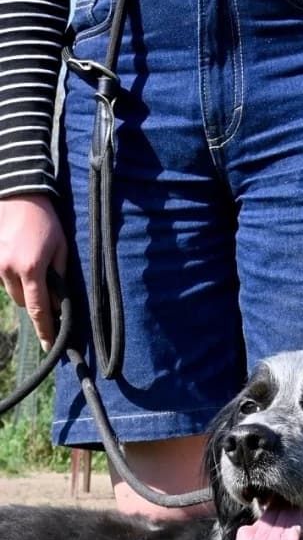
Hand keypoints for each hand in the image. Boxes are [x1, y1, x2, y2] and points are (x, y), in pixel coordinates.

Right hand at [0, 194, 67, 350]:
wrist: (18, 193)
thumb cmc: (45, 220)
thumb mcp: (60, 248)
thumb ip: (59, 278)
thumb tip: (58, 303)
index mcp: (31, 269)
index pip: (39, 309)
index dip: (45, 330)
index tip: (50, 346)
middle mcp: (9, 269)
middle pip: (24, 302)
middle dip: (36, 300)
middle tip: (46, 284)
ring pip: (12, 292)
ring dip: (23, 287)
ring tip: (32, 264)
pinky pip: (1, 278)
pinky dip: (11, 275)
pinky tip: (20, 258)